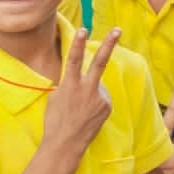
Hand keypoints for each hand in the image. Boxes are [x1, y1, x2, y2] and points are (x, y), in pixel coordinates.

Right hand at [41, 29, 118, 161]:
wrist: (66, 144)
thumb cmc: (56, 120)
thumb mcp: (55, 97)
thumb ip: (69, 83)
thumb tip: (80, 76)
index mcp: (70, 85)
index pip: (74, 60)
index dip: (78, 44)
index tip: (83, 29)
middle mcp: (86, 90)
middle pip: (100, 62)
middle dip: (109, 44)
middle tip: (118, 29)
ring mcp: (99, 98)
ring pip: (98, 84)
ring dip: (91, 91)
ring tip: (81, 109)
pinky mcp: (107, 106)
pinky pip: (102, 97)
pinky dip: (96, 101)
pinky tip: (88, 113)